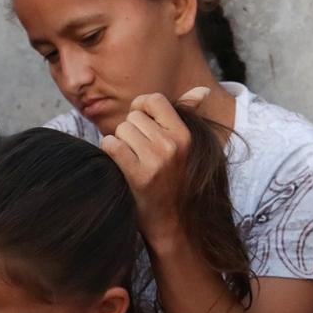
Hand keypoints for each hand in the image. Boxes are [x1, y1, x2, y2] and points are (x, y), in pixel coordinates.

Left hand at [99, 88, 212, 246]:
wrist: (171, 222)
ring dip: (119, 143)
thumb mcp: (184, 146)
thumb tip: (203, 91)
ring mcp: (156, 160)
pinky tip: (119, 164)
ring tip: (131, 160)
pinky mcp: (139, 175)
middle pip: (133, 117)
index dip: (141, 108)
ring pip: (121, 130)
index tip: (140, 123)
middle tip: (138, 151)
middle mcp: (172, 145)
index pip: (154, 100)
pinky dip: (109, 152)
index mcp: (184, 135)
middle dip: (130, 131)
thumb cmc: (173, 179)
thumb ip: (188, 114)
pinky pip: (111, 145)